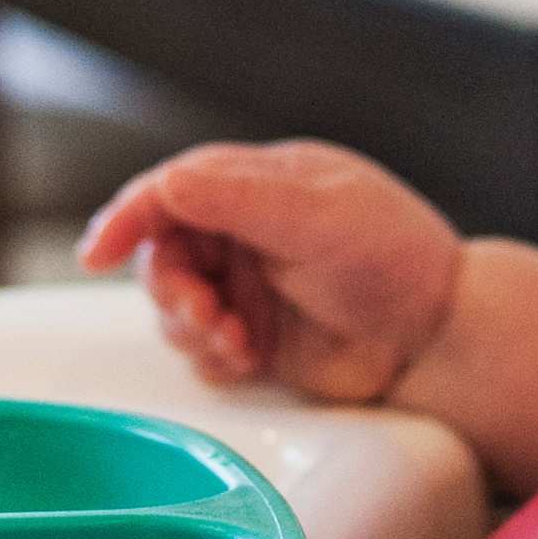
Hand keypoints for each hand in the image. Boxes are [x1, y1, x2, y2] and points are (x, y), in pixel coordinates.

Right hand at [76, 141, 464, 401]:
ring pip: (173, 306)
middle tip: (202, 311)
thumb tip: (167, 181)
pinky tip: (246, 357)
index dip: (128, 217)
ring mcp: (247, 286)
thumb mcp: (319, 215)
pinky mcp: (253, 337)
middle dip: (170, 286)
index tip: (98, 251)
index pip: (172, 190)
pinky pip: (199, 350)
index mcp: (259, 184)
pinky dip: (211, 357)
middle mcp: (245, 232)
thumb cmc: (398, 261)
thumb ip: (239, 198)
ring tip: (233, 339)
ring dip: (190, 326)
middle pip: (162, 254)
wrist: (439, 341)